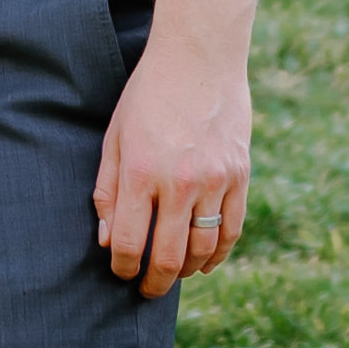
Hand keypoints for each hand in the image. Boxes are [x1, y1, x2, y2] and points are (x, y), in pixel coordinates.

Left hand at [93, 46, 250, 296]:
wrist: (199, 57)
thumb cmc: (148, 95)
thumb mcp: (115, 138)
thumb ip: (108, 191)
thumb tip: (108, 242)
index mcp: (141, 172)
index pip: (131, 243)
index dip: (123, 268)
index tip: (120, 272)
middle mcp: (180, 181)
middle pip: (169, 256)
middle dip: (154, 282)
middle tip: (147, 290)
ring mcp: (215, 180)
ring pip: (204, 249)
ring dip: (187, 271)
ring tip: (174, 275)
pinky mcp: (240, 174)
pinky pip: (232, 229)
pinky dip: (219, 254)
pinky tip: (205, 261)